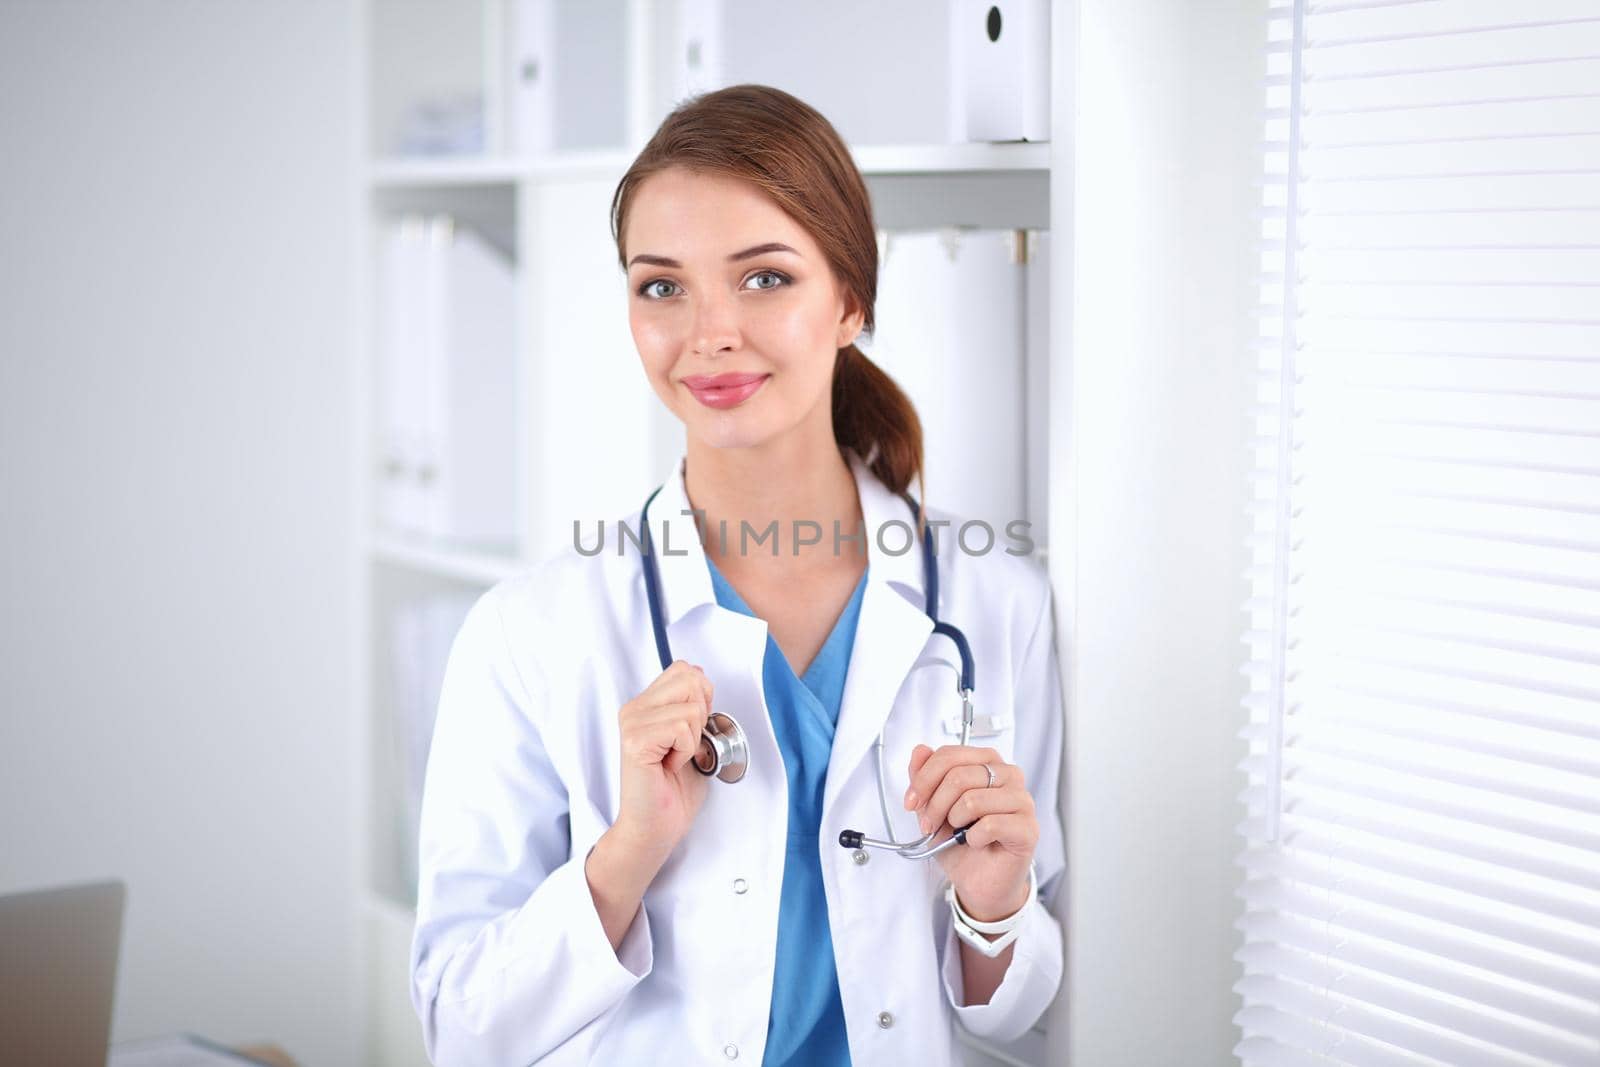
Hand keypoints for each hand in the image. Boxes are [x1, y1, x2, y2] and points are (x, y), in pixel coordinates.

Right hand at [611, 660, 715, 868]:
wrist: (656, 826)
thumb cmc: (673, 789)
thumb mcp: (691, 737)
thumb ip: (692, 706)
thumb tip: (701, 678)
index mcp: (645, 704)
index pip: (685, 670)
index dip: (702, 698)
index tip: (692, 731)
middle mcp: (633, 708)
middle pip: (690, 679)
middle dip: (701, 716)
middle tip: (683, 746)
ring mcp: (632, 723)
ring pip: (691, 708)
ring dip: (694, 740)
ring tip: (675, 759)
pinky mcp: (635, 741)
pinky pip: (682, 728)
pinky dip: (687, 751)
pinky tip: (669, 766)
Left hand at [904, 744, 1036, 921]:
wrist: (978, 882)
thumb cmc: (961, 844)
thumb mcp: (933, 808)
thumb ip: (925, 778)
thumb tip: (920, 752)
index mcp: (987, 763)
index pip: (951, 755)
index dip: (924, 779)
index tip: (911, 801)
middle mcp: (1008, 776)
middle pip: (959, 776)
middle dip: (935, 805)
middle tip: (930, 825)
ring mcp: (1022, 801)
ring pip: (972, 799)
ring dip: (955, 822)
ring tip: (959, 833)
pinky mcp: (1028, 828)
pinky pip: (990, 825)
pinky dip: (974, 838)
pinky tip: (976, 842)